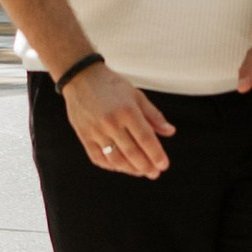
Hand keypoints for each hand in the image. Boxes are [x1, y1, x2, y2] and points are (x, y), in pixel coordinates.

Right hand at [62, 61, 172, 177]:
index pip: (146, 139)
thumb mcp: (136, 95)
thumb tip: (170, 132)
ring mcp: (96, 131)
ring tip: (141, 172)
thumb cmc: (112, 86)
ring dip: (131, 169)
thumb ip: (154, 115)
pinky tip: (122, 167)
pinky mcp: (84, 136)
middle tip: (155, 173)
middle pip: (132, 152)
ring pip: (116, 159)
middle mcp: (111, 122)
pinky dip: (111, 166)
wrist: (81, 78)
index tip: (164, 165)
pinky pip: (98, 158)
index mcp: (127, 110)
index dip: (156, 155)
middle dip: (146, 166)